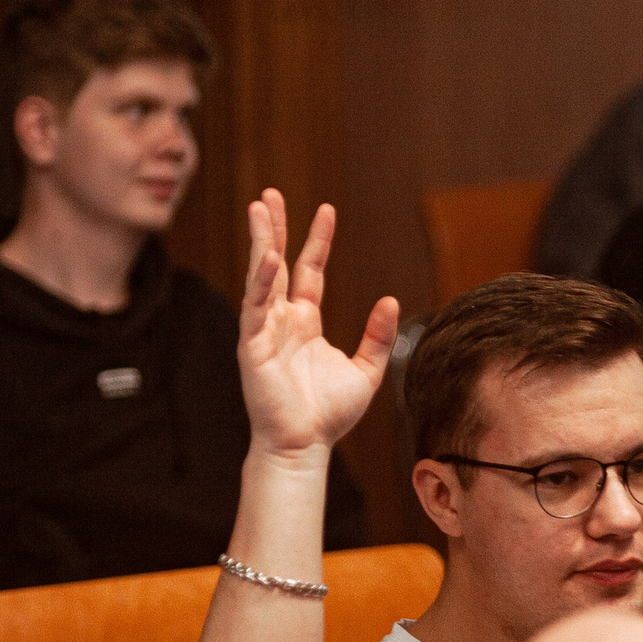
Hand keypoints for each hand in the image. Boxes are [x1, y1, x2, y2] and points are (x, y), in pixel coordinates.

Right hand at [238, 190, 398, 455]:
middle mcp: (282, 320)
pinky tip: (268, 258)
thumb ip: (377, 336)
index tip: (326, 209)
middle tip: (270, 195)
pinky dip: (260, 282)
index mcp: (306, 323)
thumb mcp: (366, 371)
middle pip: (278, 264)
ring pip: (261, 277)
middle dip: (275, 229)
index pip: (310, 271)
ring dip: (261, 243)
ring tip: (260, 209)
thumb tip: (390, 299)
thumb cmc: (329, 415)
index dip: (317, 240)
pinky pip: (255, 307)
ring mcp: (264, 330)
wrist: (305, 446)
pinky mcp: (252, 346)